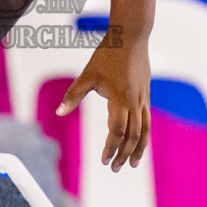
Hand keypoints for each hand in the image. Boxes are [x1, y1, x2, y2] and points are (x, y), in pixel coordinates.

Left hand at [56, 38, 150, 171]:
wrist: (131, 37)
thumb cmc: (107, 55)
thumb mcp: (87, 75)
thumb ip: (73, 95)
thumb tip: (59, 113)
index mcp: (119, 98)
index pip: (117, 131)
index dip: (111, 147)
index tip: (104, 160)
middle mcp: (134, 102)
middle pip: (132, 136)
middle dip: (123, 154)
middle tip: (114, 168)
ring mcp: (143, 100)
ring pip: (144, 131)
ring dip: (138, 150)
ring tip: (131, 164)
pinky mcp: (146, 96)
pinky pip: (147, 121)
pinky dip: (144, 136)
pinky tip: (138, 144)